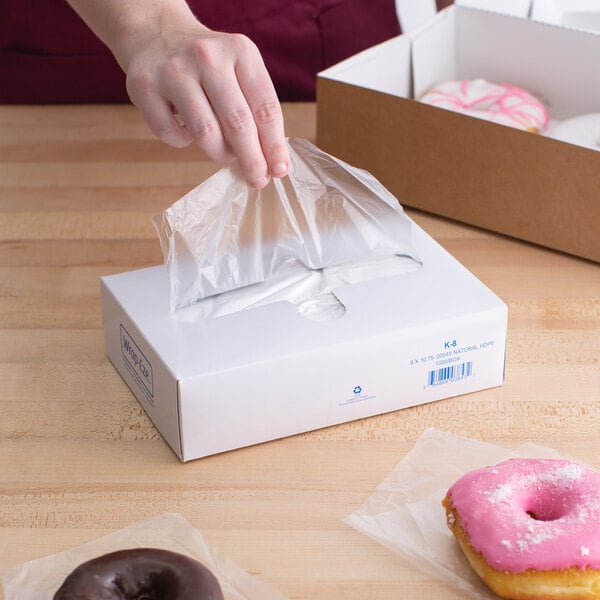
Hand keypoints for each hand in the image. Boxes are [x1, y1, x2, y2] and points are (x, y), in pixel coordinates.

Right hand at [123, 24, 289, 188]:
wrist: (156, 35)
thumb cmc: (209, 66)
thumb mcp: (239, 71)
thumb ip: (255, 109)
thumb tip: (270, 161)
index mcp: (240, 51)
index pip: (265, 107)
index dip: (274, 144)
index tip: (279, 169)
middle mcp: (207, 57)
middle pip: (238, 123)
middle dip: (252, 160)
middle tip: (257, 180)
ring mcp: (173, 71)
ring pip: (205, 133)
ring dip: (220, 154)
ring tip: (224, 155)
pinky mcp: (145, 87)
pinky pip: (170, 134)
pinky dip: (183, 142)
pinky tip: (187, 131)